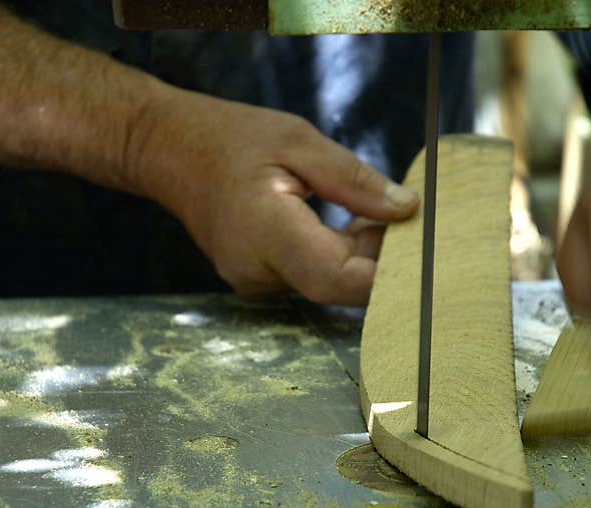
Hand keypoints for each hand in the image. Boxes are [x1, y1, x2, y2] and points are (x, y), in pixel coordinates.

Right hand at [133, 88, 418, 305]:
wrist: (170, 153)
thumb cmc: (232, 139)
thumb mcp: (299, 141)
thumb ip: (354, 181)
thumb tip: (407, 209)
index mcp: (264, 232)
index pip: (337, 278)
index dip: (385, 273)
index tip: (420, 248)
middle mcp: (258, 272)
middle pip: (339, 285)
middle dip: (382, 258)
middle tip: (406, 218)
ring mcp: (257, 283)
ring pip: (331, 283)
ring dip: (364, 255)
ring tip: (376, 213)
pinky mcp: (262, 281)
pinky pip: (316, 277)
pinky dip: (342, 255)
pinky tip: (351, 225)